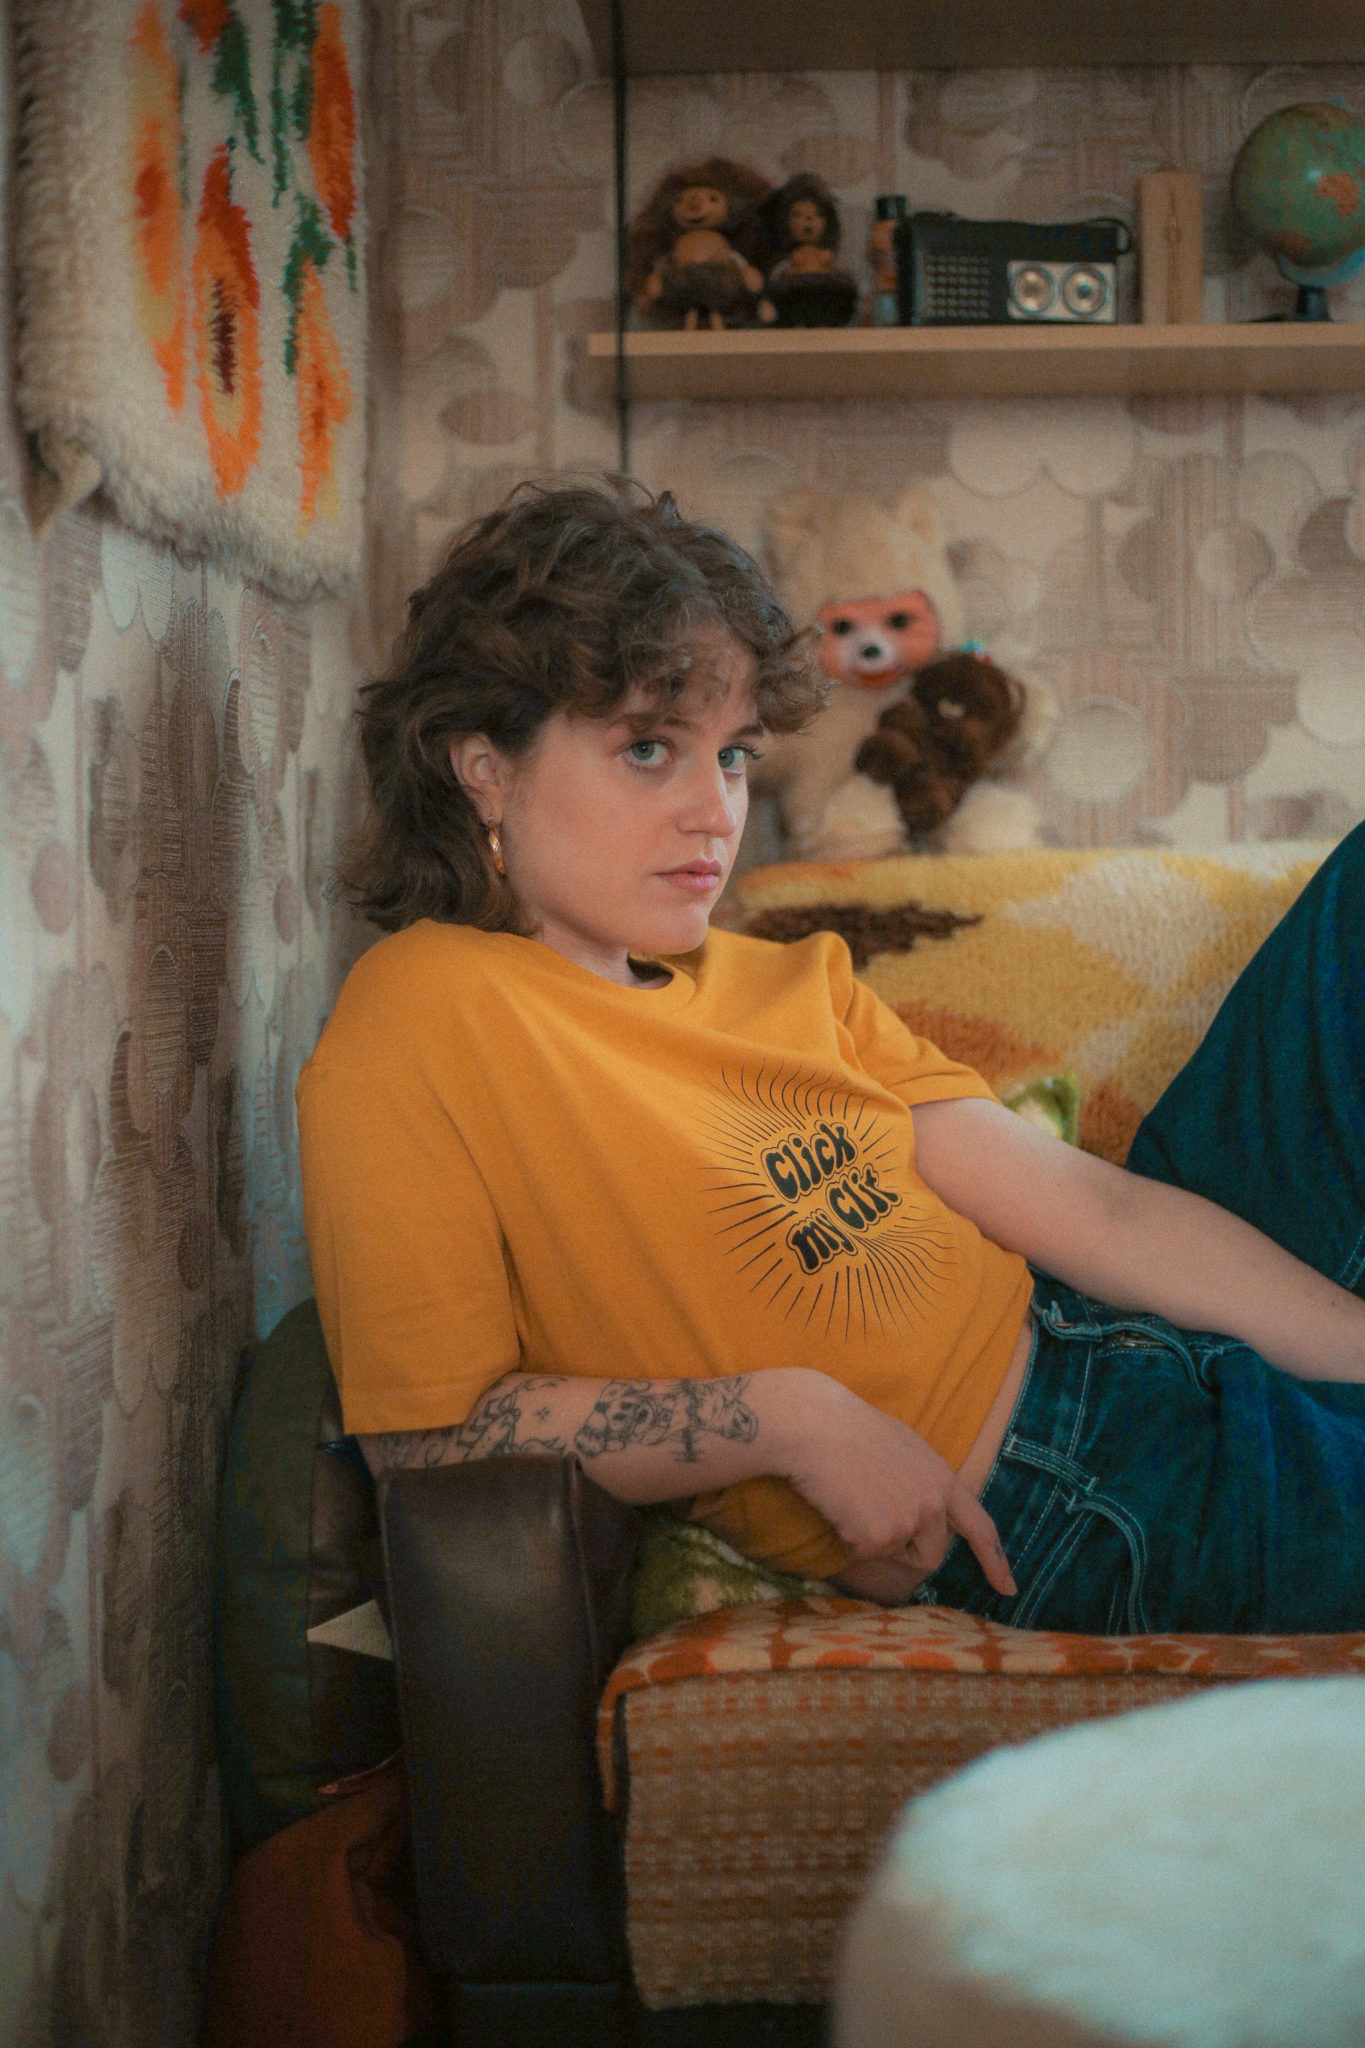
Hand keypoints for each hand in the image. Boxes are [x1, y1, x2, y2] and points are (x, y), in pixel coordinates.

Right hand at [780, 1373, 1016, 1597]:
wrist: (815, 1426)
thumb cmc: (850, 1430)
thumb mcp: (905, 1449)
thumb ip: (924, 1483)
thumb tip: (924, 1513)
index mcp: (943, 1479)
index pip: (980, 1527)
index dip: (995, 1561)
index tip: (1009, 1589)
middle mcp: (933, 1504)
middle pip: (931, 1554)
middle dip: (907, 1550)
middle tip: (872, 1515)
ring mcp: (908, 1521)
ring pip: (891, 1554)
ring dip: (871, 1538)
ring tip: (852, 1496)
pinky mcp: (878, 1537)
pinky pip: (862, 1553)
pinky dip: (847, 1538)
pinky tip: (838, 1504)